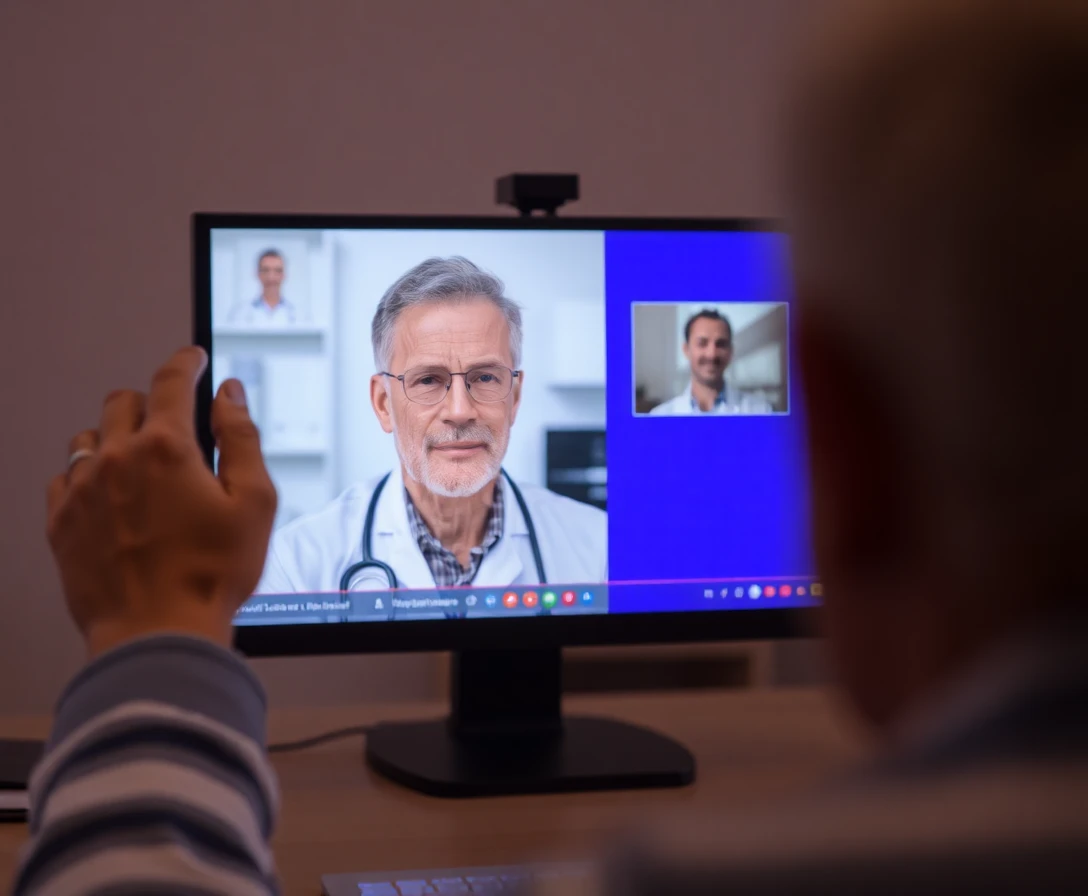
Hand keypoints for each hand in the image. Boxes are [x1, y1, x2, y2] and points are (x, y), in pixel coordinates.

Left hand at [47, 346, 276, 657]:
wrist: (158, 633)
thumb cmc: (210, 574)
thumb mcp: (254, 501)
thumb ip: (241, 438)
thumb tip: (230, 395)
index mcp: (167, 448)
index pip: (171, 381)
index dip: (185, 362)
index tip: (191, 359)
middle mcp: (117, 460)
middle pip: (123, 402)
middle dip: (150, 401)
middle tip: (171, 421)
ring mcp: (82, 490)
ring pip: (89, 436)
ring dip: (114, 436)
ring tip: (138, 463)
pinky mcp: (61, 523)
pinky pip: (64, 477)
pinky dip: (86, 474)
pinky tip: (108, 493)